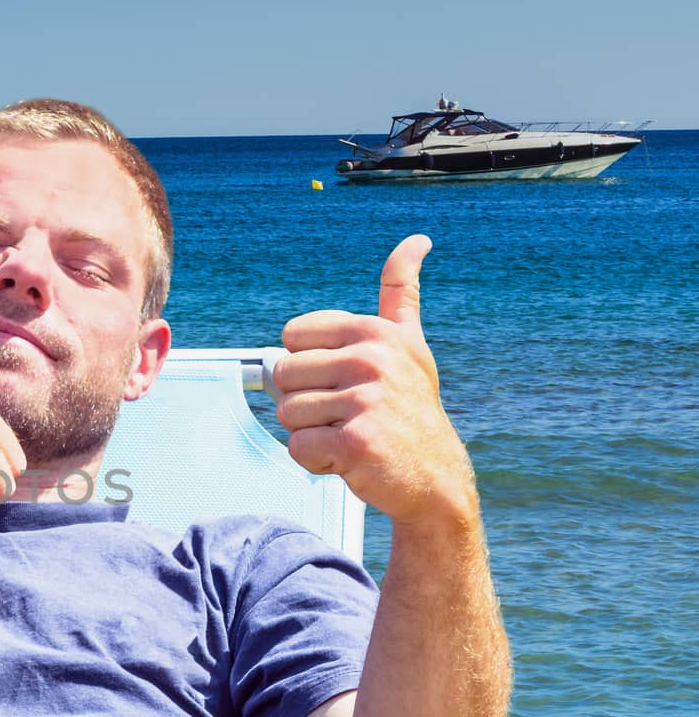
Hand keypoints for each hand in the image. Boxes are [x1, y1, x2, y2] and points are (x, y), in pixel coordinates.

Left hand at [272, 235, 477, 527]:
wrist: (434, 477)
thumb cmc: (410, 409)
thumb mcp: (408, 344)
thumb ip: (400, 293)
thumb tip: (417, 239)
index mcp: (374, 331)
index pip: (291, 337)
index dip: (307, 366)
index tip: (343, 380)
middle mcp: (372, 359)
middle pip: (282, 375)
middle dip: (304, 402)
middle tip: (347, 414)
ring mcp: (365, 399)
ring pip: (286, 413)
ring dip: (310, 433)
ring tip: (350, 434)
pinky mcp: (355, 440)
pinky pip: (297, 446)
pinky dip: (316, 460)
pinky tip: (350, 458)